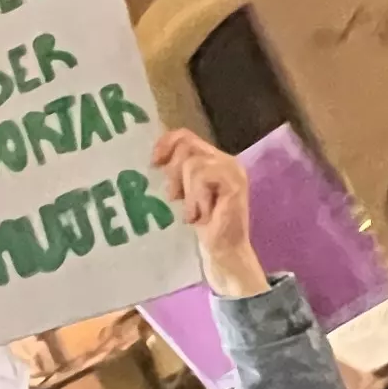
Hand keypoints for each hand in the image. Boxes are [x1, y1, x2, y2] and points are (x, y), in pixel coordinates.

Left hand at [152, 131, 266, 296]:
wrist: (224, 252)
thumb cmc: (203, 227)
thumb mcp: (184, 193)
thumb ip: (177, 173)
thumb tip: (156, 160)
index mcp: (214, 159)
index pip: (185, 136)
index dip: (166, 143)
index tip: (153, 163)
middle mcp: (226, 159)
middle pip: (187, 145)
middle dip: (174, 172)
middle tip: (175, 197)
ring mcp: (232, 169)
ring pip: (192, 164)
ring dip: (188, 193)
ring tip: (194, 212)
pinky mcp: (234, 182)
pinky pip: (202, 177)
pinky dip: (196, 198)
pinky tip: (202, 215)